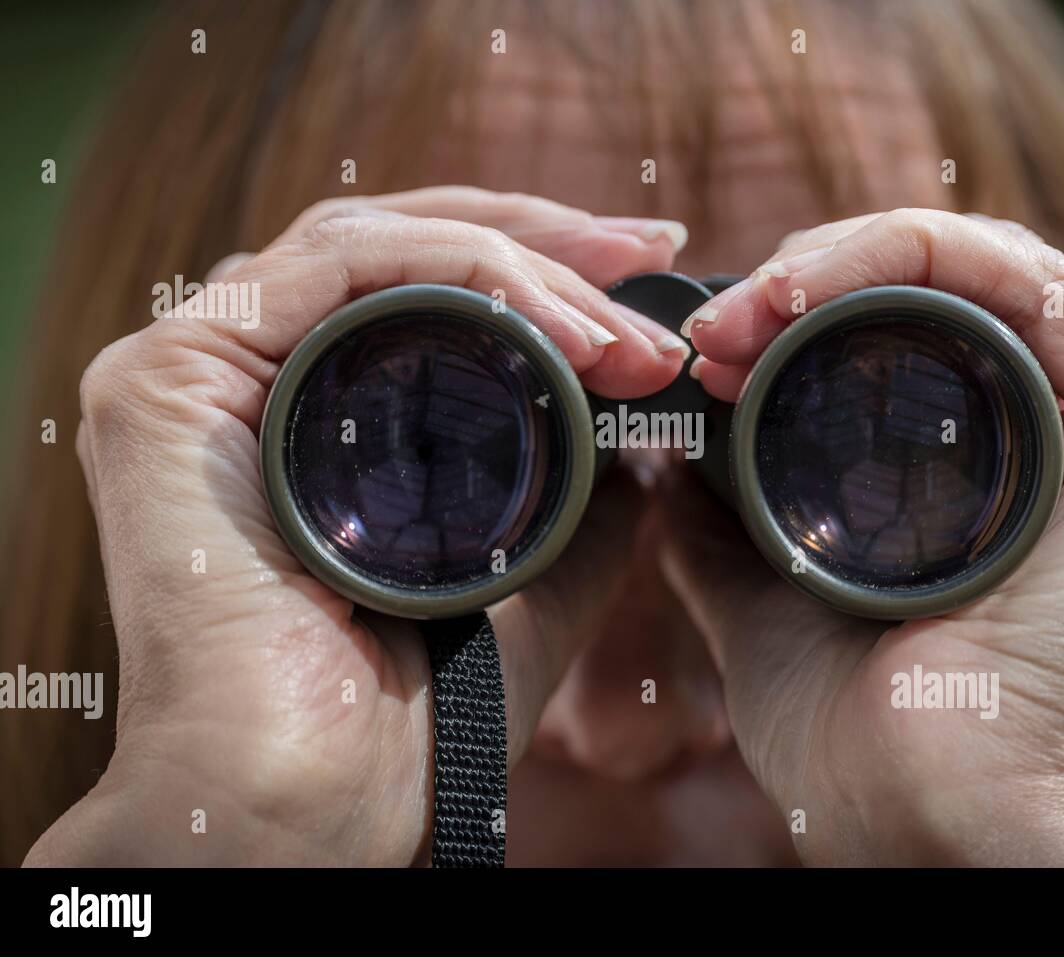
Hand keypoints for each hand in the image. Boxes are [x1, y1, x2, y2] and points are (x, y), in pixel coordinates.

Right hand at [25, 187, 688, 865]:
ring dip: (521, 267)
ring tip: (623, 329)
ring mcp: (199, 368)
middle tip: (653, 254)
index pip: (426, 288)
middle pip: (404, 249)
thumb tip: (648, 432)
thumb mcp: (535, 574)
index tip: (653, 266)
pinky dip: (458, 273)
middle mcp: (248, 375)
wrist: (323, 795)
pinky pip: (336, 269)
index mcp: (310, 412)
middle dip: (546, 246)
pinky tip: (557, 326)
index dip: (543, 266)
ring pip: (377, 244)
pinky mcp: (168, 376)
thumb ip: (583, 497)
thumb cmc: (416, 711)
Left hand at [663, 209, 1063, 865]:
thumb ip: (719, 520)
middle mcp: (1062, 443)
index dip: (801, 309)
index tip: (702, 347)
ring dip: (852, 259)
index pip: (910, 332)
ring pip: (989, 270)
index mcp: (991, 478)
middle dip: (813, 278)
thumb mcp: (758, 596)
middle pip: (944, 290)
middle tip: (718, 322)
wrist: (917, 809)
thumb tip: (670, 450)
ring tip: (754, 304)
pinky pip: (1045, 293)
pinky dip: (928, 259)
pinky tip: (818, 290)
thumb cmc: (849, 731)